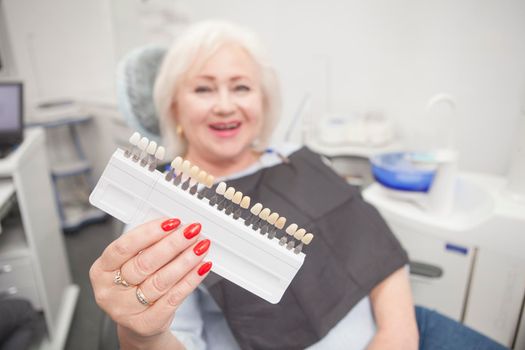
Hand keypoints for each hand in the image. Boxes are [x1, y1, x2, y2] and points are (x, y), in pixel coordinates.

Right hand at [89, 218, 211, 346]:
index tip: (171, 222)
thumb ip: (147, 246)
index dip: (149, 232)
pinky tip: (201, 267)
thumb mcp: (130, 263)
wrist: (138, 323)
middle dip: (172, 244)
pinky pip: (173, 298)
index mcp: (100, 270)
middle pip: (144, 263)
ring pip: (161, 280)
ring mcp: (126, 310)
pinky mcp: (147, 323)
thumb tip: (174, 227)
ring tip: (200, 247)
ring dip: (185, 260)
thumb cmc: (134, 286)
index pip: (124, 247)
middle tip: (192, 231)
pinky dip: (190, 280)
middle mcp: (109, 291)